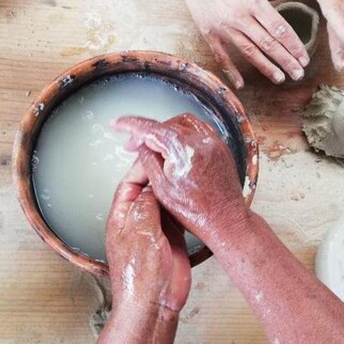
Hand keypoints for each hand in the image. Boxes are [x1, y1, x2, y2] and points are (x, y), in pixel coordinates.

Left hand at [106, 171, 190, 315]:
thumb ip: (146, 204)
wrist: (154, 304)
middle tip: (177, 160)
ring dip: (174, 190)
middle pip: (148, 189)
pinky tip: (192, 197)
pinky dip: (183, 206)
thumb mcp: (141, 230)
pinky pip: (176, 216)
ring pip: (164, 201)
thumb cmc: (140, 275)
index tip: (159, 154)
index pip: (130, 182)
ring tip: (186, 174)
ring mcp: (154, 229)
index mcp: (121, 216)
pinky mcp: (170, 238)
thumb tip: (152, 185)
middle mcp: (136, 220)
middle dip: (161, 175)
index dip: (143, 166)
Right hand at [113, 114, 247, 248]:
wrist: (225, 221)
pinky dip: (183, 133)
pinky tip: (175, 146)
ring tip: (154, 146)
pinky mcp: (220, 148)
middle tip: (134, 145)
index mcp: (183, 150)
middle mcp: (201, 141)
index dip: (130, 124)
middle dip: (148, 132)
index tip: (118, 123)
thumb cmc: (196, 211)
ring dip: (165, 130)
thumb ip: (148, 160)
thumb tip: (141, 144)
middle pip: (166, 124)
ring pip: (183, 123)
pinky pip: (199, 130)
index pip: (151, 129)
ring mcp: (214, 142)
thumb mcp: (161, 188)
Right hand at [164, 0, 307, 87]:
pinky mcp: (210, 33)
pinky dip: (231, 70)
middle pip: (267, 43)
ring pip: (249, 52)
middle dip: (285, 60)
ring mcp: (223, 27)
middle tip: (299, 73)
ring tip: (280, 78)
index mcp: (253, 0)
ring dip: (266, 67)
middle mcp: (239, 16)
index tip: (304, 57)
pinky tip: (241, 83)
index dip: (293, 44)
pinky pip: (221, 56)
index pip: (279, 27)